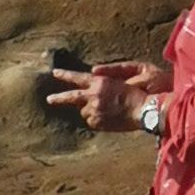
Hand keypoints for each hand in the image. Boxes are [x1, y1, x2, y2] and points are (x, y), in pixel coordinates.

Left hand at [46, 59, 167, 131]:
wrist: (144, 110)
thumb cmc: (137, 94)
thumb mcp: (120, 82)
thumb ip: (103, 84)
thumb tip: (91, 87)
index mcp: (99, 83)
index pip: (78, 78)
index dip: (66, 75)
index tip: (55, 73)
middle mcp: (93, 96)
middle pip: (71, 97)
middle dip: (59, 98)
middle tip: (49, 99)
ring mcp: (94, 110)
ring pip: (85, 111)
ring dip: (91, 110)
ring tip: (109, 110)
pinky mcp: (96, 122)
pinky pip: (92, 121)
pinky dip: (98, 119)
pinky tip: (111, 117)